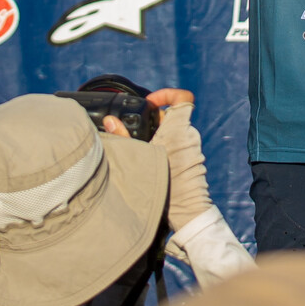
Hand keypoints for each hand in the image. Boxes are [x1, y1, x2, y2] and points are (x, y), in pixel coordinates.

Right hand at [108, 89, 210, 228]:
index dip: (167, 94)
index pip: (183, 98)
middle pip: (174, 116)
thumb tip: (110, 120)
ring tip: (143, 146)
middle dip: (155, 119)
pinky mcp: (194, 159)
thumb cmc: (166, 185)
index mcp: (179, 129)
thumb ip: (123, 137)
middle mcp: (190, 135)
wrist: (187, 210)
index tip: (150, 102)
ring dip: (161, 134)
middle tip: (139, 129)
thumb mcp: (139, 157)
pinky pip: (180, 144)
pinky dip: (167, 145)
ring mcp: (194, 147)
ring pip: (176, 130)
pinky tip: (152, 158)